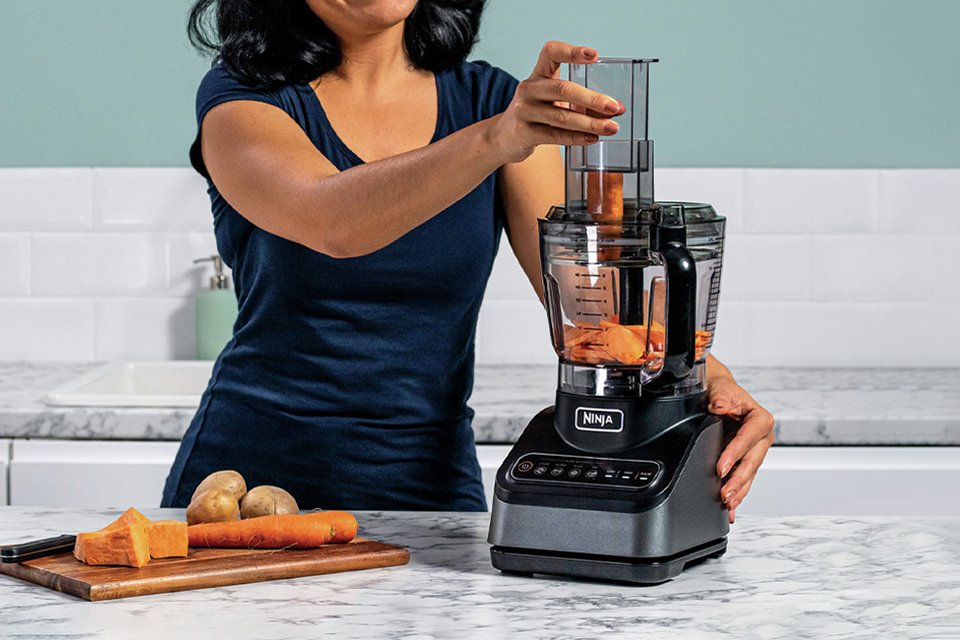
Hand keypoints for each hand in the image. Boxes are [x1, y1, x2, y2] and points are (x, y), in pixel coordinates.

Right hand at [488, 41, 624, 163]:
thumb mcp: (554, 102)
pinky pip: (554, 135)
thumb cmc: (535, 115)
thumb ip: (581, 103)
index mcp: (538, 74)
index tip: (594, 55)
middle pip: (563, 89)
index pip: (552, 53)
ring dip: (589, 123)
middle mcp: (529, 89)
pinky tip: (591, 139)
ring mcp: (524, 111)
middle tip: (614, 106)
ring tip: (610, 127)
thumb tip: (613, 110)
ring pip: (561, 117)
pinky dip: (576, 138)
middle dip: (592, 99)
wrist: (503, 138)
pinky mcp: (524, 132)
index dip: (572, 52)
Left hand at [708, 375, 774, 523]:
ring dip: (738, 491)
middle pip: (750, 462)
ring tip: (728, 503)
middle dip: (738, 480)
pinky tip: (731, 508)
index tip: (721, 468)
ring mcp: (755, 452)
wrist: (718, 394)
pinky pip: (743, 480)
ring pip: (748, 475)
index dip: (734, 454)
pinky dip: (737, 494)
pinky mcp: (746, 461)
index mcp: (760, 420)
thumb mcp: (721, 390)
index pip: (748, 439)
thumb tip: (720, 406)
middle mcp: (761, 438)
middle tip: (725, 494)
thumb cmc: (722, 392)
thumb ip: (721, 398)